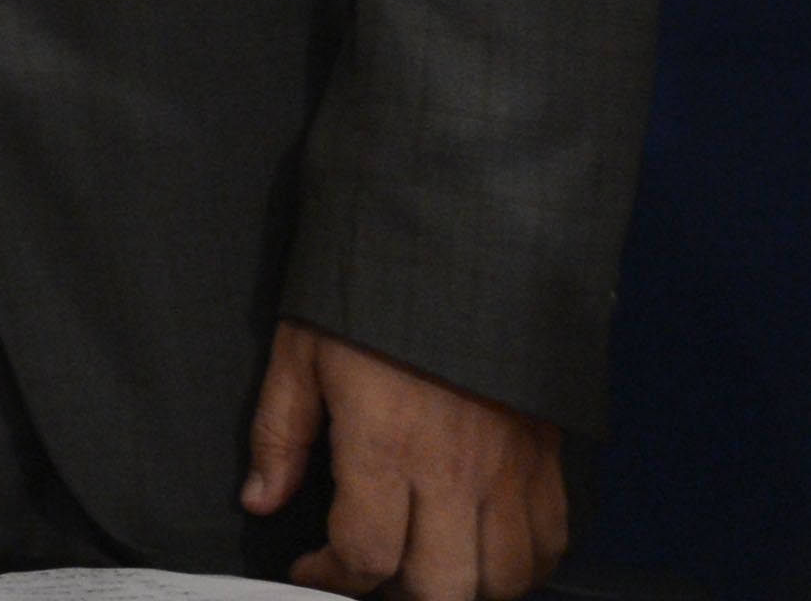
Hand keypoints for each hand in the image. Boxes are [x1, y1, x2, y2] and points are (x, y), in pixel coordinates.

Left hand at [247, 321, 569, 600]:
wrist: (458, 244)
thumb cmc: (372, 294)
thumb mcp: (300, 352)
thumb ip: (279, 433)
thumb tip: (260, 498)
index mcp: (387, 444)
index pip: (366, 553)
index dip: (331, 575)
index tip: (312, 566)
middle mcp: (454, 470)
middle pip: (442, 587)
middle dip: (398, 593)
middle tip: (371, 572)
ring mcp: (508, 468)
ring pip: (503, 577)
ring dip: (463, 586)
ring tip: (425, 567)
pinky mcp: (545, 456)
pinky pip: (550, 542)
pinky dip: (520, 563)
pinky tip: (484, 549)